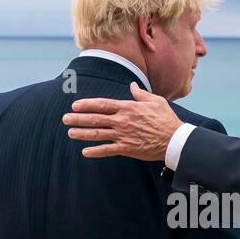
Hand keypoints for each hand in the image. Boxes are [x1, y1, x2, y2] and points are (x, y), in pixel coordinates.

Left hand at [64, 82, 181, 160]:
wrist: (174, 139)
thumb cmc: (166, 119)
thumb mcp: (155, 101)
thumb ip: (140, 94)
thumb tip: (132, 86)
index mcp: (127, 107)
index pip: (102, 104)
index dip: (87, 104)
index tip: (75, 105)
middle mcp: (122, 121)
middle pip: (95, 119)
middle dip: (78, 119)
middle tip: (65, 119)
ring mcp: (123, 135)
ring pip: (97, 134)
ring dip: (82, 133)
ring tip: (70, 132)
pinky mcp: (126, 149)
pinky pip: (107, 150)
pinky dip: (95, 151)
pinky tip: (85, 152)